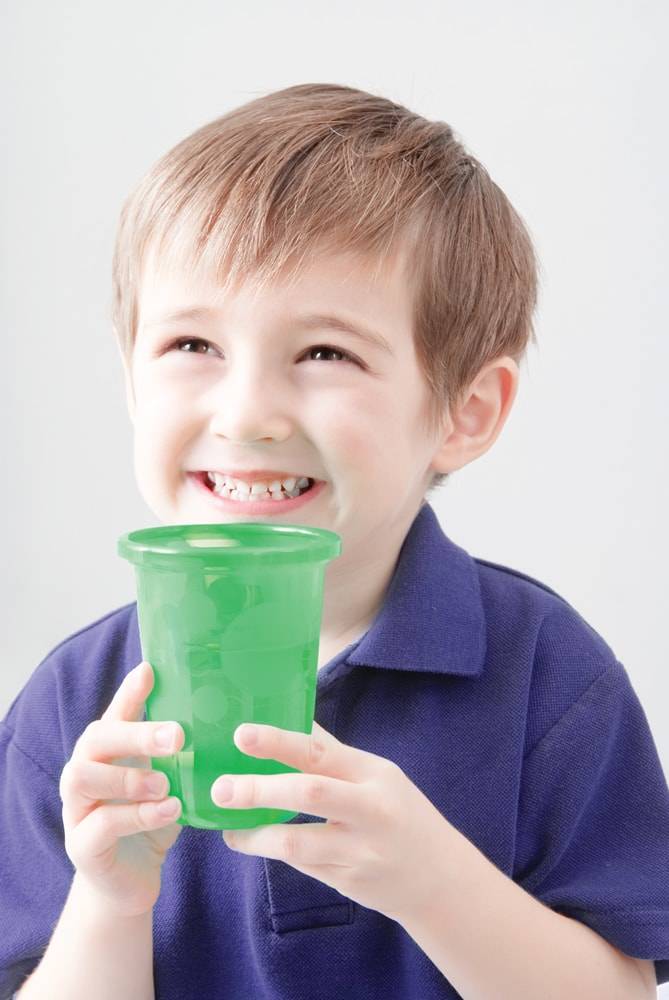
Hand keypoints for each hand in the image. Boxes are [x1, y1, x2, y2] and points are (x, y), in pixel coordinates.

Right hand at [59, 661, 185, 917]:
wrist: (130, 883)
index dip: (130, 692)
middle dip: (134, 733)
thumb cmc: (151, 821)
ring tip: (166, 783)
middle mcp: (83, 774)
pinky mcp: (81, 846)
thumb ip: (176, 754)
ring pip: (82, 777)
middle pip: (94, 739)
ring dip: (128, 776)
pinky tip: (169, 810)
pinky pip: (101, 824)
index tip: (151, 670)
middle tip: (176, 735)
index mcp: (105, 754)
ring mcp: (76, 810)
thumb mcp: (167, 781)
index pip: (113, 714)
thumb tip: (216, 715)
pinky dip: (138, 815)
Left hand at [212, 720, 454, 923]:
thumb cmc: (399, 812)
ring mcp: (359, 849)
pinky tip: (248, 841)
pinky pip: (301, 864)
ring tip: (228, 828)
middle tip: (221, 789)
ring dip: (256, 835)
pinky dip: (271, 851)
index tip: (241, 735)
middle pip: (310, 793)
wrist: (438, 877)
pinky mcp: (348, 881)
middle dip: (260, 790)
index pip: (321, 751)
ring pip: (298, 842)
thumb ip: (332, 753)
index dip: (279, 742)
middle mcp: (369, 809)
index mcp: (373, 773)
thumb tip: (288, 716)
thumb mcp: (377, 775)